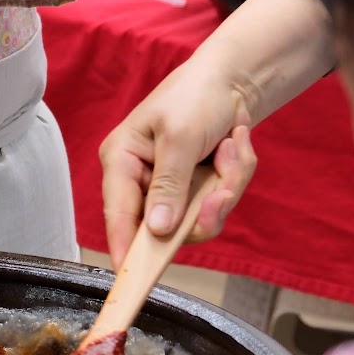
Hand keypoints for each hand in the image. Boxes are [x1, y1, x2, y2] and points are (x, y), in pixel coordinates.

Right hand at [99, 63, 259, 266]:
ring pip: (199, 218)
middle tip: (222, 187)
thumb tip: (158, 230)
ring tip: (231, 147)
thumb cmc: (196, 96)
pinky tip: (233, 145)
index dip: (125, 246)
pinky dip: (234, 176)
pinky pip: (219, 205)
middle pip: (166, 225)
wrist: (234, 79)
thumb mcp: (179, 137)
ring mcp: (171, 189)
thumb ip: (168, 185)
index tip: (131, 275)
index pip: (119, 213)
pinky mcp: (196, 191)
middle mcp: (142, 180)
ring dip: (226, 185)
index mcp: (122, 161)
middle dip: (204, 205)